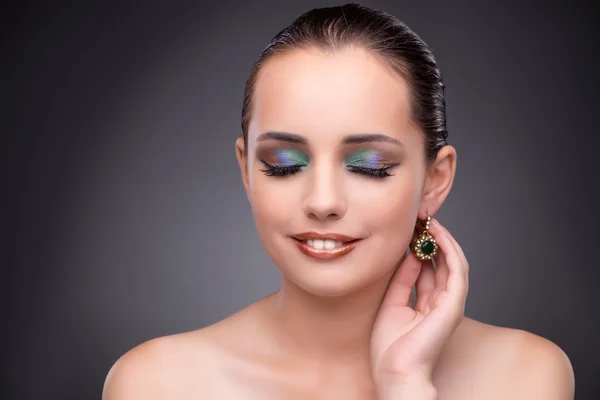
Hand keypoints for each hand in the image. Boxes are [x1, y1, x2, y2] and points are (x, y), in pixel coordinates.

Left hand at [370, 218, 468, 396]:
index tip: (409, 226)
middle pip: (441, 261)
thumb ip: (402, 279)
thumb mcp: (392, 303)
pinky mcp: (454, 304)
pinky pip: (456, 269)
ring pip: (453, 261)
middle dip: (430, 237)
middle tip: (419, 216)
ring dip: (441, 238)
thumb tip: (406, 255)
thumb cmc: (391, 347)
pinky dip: (448, 249)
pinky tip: (436, 233)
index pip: (428, 266)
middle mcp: (442, 301)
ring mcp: (450, 302)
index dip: (419, 245)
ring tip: (428, 219)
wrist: (396, 372)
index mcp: (427, 303)